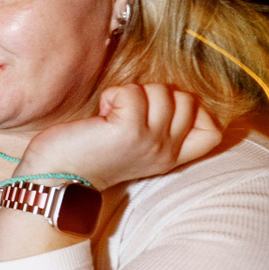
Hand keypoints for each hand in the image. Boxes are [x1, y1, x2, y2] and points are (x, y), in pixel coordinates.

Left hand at [20, 84, 222, 191]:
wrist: (55, 178)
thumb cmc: (89, 152)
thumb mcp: (135, 145)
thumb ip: (158, 126)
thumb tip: (170, 92)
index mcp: (170, 157)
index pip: (213, 131)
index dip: (194, 111)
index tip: (159, 113)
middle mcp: (165, 151)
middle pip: (187, 99)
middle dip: (155, 95)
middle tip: (127, 113)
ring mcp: (149, 141)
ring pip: (162, 91)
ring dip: (132, 94)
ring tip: (111, 115)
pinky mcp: (127, 130)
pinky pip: (132, 91)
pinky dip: (114, 94)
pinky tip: (101, 115)